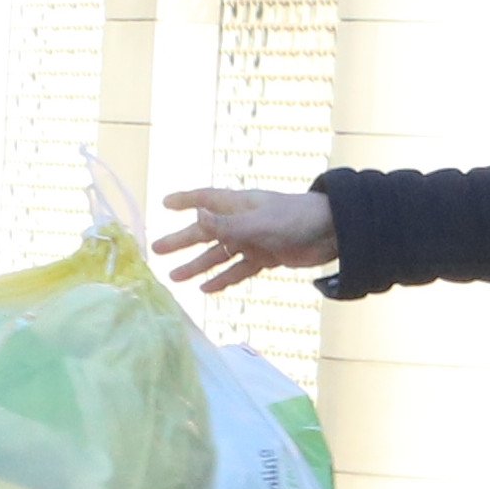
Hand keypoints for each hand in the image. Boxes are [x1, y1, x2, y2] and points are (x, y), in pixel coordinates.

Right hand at [162, 187, 335, 289]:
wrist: (332, 232)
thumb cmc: (295, 218)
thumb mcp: (258, 222)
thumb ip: (226, 224)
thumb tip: (195, 218)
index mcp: (239, 206)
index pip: (205, 199)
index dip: (185, 200)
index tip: (164, 204)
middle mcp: (242, 222)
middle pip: (206, 232)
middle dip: (182, 240)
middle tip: (157, 250)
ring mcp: (253, 241)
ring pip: (219, 255)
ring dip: (197, 265)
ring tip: (175, 277)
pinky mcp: (265, 257)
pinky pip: (238, 270)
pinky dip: (223, 279)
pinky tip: (207, 289)